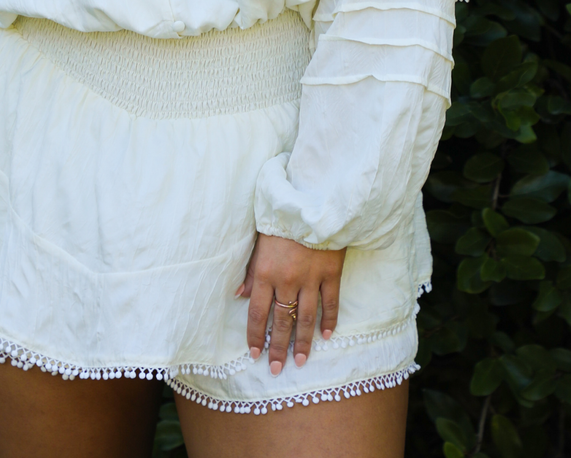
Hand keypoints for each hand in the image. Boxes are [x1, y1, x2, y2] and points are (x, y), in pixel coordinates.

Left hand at [236, 233, 344, 374]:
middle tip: (276, 369)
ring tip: (301, 361)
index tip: (254, 354)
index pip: (257, 312)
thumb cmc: (281, 221)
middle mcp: (287, 280)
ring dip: (303, 342)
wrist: (312, 201)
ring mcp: (311, 278)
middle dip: (277, 347)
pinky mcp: (330, 273)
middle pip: (281, 321)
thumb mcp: (259, 243)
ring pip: (305, 318)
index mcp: (265, 272)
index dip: (255, 335)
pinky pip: (330, 303)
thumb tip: (239, 296)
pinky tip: (326, 336)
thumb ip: (251, 272)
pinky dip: (329, 320)